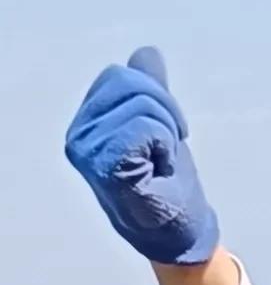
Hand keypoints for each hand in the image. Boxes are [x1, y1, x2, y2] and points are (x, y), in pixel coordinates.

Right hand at [64, 48, 220, 266]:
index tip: (162, 134)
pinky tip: (158, 170)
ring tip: (160, 161)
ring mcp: (88, 151)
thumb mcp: (158, 124)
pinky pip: (147, 128)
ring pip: (143, 105)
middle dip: (164, 111)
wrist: (178, 230)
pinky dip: (165, 146)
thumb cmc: (166, 182)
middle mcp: (78, 135)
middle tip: (165, 148)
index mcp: (86, 122)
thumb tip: (144, 54)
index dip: (155, 99)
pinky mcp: (105, 165)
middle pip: (131, 83)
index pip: (121, 75)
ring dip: (167, 133)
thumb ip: (149, 88)